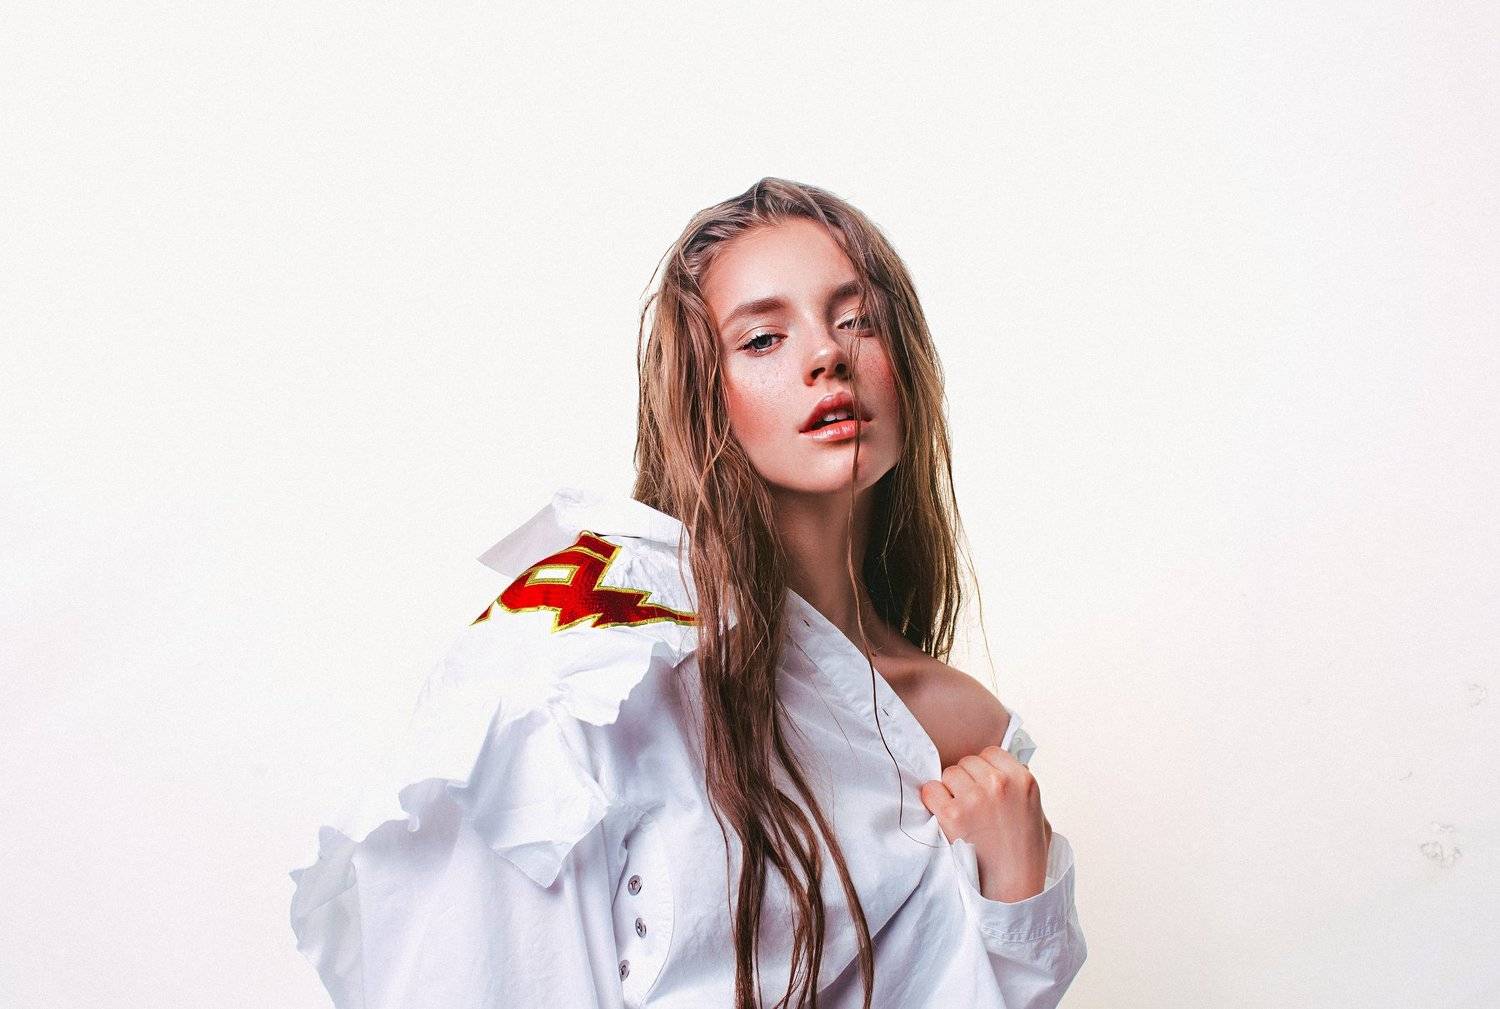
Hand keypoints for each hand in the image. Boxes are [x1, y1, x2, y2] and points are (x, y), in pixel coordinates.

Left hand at [919, 745, 1052, 901]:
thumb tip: (1009, 768)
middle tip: (972, 805)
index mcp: (1023, 780)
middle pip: (967, 762)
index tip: (983, 786)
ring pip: (949, 774)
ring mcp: (975, 798)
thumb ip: (1021, 788)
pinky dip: (933, 801)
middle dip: (966, 780)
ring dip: (950, 790)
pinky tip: (945, 817)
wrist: (1014, 890)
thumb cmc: (1027, 856)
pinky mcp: (952, 815)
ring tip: (962, 814)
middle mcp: (999, 784)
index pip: (990, 752)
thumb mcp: (1037, 814)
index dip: (984, 769)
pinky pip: (931, 790)